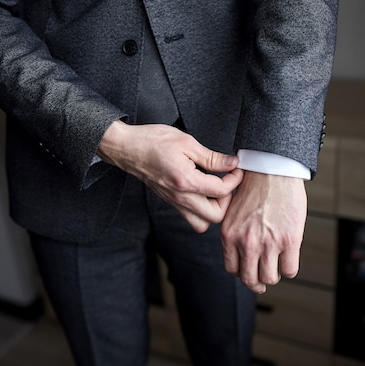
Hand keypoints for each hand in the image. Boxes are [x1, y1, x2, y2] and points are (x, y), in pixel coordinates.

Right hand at [97, 121, 243, 232]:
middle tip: (226, 181)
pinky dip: (201, 210)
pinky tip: (203, 191)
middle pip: (215, 216)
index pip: (221, 191)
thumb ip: (212, 157)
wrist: (128, 149)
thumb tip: (232, 163)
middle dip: (227, 200)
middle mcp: (180, 197)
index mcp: (186, 181)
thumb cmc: (153, 141)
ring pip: (202, 224)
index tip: (236, 168)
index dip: (234, 179)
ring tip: (215, 191)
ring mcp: (174, 202)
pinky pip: (190, 217)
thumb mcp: (187, 143)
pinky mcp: (170, 202)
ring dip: (214, 210)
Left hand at [221, 171, 306, 293]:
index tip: (248, 270)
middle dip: (257, 284)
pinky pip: (290, 269)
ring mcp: (268, 243)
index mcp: (229, 234)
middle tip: (262, 283)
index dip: (241, 272)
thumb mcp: (233, 211)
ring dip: (274, 276)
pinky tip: (290, 260)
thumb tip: (239, 251)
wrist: (273, 170)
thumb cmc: (254, 187)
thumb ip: (234, 232)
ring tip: (277, 269)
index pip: (232, 268)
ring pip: (270, 277)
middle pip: (249, 279)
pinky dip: (290, 269)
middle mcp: (246, 242)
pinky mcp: (289, 240)